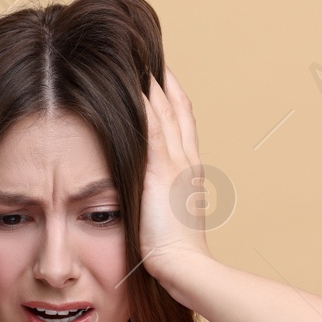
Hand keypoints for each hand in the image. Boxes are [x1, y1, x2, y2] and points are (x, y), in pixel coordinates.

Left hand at [139, 66, 214, 285]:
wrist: (186, 268)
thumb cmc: (176, 255)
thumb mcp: (170, 219)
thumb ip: (161, 201)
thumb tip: (149, 198)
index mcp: (190, 171)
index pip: (183, 124)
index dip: (174, 97)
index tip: (162, 75)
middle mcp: (186, 161)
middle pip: (177, 109)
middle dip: (163, 81)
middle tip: (149, 54)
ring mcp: (175, 163)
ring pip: (164, 112)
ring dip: (150, 83)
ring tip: (136, 57)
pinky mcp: (160, 171)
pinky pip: (150, 128)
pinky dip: (142, 104)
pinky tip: (131, 84)